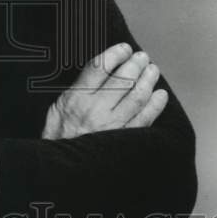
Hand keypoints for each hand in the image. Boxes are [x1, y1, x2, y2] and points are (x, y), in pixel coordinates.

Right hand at [42, 42, 168, 140]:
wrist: (61, 169)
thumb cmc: (58, 137)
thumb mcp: (55, 108)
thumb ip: (75, 90)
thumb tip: (94, 73)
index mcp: (77, 98)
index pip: (99, 67)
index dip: (115, 54)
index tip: (124, 48)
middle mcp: (96, 109)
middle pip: (122, 78)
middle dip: (135, 64)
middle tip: (142, 57)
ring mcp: (112, 125)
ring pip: (137, 96)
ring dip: (148, 80)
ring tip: (152, 70)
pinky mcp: (124, 140)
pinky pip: (145, 119)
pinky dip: (155, 105)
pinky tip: (160, 95)